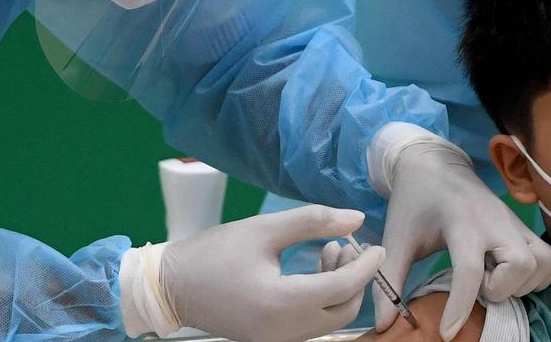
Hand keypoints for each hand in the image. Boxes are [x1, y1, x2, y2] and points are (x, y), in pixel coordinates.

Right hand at [120, 205, 384, 341]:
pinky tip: (313, 270)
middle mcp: (284, 332)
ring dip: (338, 288)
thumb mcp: (264, 230)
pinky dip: (321, 299)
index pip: (343, 287)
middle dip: (354, 278)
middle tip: (346, 245)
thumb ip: (312, 222)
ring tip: (328, 250)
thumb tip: (357, 220)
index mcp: (282, 303)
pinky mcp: (271, 341)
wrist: (171, 287)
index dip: (366, 265)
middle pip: (343, 310)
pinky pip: (310, 324)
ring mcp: (277, 341)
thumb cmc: (214, 254)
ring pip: (329, 320)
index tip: (378, 244)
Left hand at [378, 135, 550, 340]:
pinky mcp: (524, 227)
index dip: (460, 307)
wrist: (434, 165)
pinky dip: (537, 276)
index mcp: (461, 222)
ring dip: (521, 284)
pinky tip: (507, 275)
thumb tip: (387, 325)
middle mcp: (496, 221)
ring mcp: (515, 222)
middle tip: (476, 287)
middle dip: (500, 289)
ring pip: (543, 263)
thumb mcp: (396, 239)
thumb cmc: (414, 202)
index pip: (469, 270)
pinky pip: (550, 257)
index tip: (447, 332)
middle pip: (521, 265)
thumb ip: (389, 281)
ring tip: (491, 279)